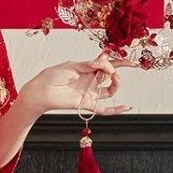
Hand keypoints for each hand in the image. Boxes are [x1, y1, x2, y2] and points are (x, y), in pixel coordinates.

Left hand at [19, 53, 141, 115]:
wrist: (41, 92)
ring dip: (117, 84)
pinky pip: (105, 109)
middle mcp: (90, 80)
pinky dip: (116, 110)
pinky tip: (126, 107)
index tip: (131, 62)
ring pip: (110, 90)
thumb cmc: (52, 76)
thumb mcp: (72, 65)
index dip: (119, 62)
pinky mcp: (87, 104)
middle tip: (112, 70)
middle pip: (110, 75)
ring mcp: (90, 93)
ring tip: (115, 80)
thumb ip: (90, 64)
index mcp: (87, 68)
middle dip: (115, 71)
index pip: (106, 64)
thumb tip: (107, 63)